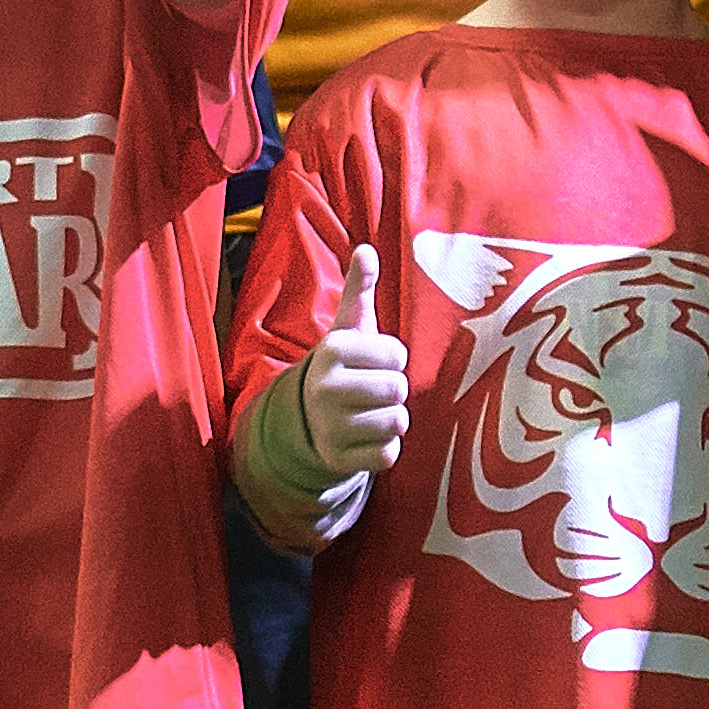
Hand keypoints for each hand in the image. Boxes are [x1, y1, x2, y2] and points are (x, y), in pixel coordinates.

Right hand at [292, 244, 408, 483]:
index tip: (371, 362)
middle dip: (394, 391)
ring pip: (396, 422)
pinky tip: (364, 438)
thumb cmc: (345, 364)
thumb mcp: (350, 326)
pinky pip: (388, 455)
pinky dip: (384, 448)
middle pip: (398, 390)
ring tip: (368, 412)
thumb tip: (366, 249)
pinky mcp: (338, 459)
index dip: (393, 360)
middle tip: (372, 390)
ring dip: (391, 419)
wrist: (309, 416)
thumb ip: (360, 288)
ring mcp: (329, 427)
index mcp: (331, 350)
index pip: (398, 356)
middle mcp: (324, 388)